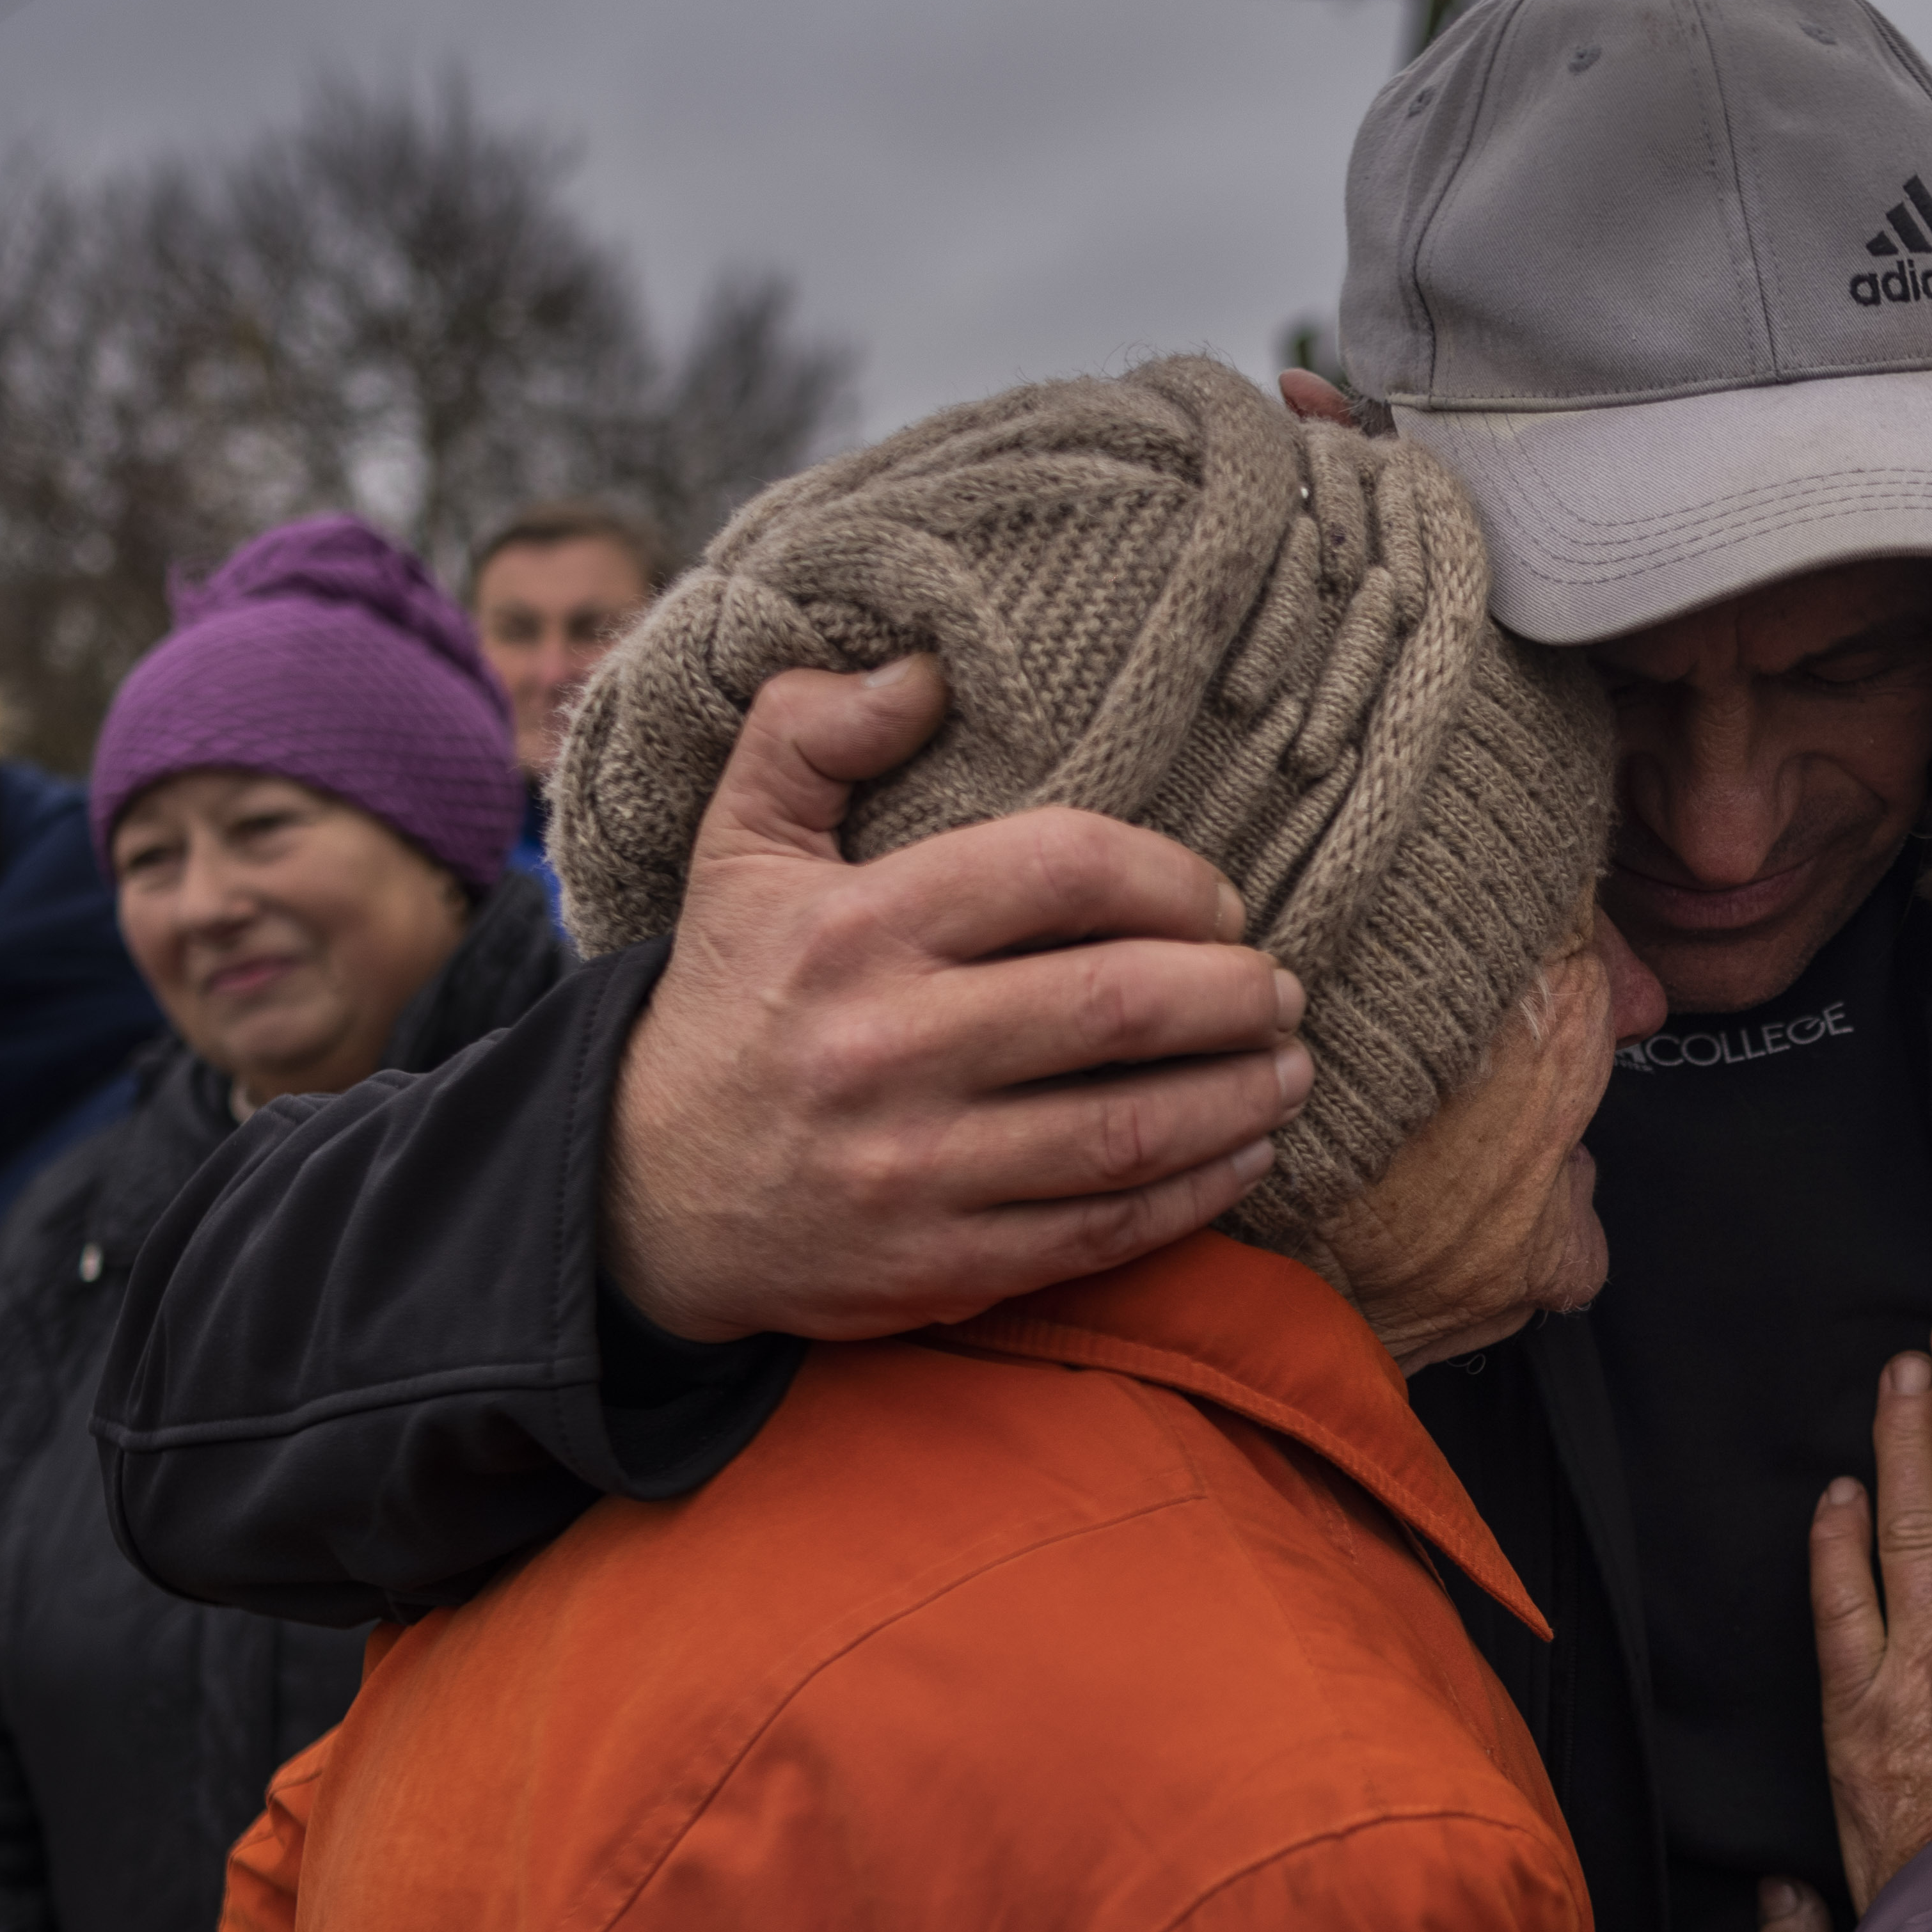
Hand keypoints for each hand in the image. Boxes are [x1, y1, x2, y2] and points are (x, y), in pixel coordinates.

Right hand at [603, 657, 1312, 1341]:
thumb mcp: (739, 852)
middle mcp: (887, 1048)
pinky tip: (1244, 1155)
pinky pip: (1103, 1228)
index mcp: (855, 930)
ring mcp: (915, 1168)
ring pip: (1130, 1128)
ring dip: (1239, 1098)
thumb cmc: (727, 1004)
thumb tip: (922, 667)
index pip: (1062, 870)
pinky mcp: (938, 1264)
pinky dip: (1197, 1193)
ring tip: (1289, 1068)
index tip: (1220, 901)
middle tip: (1282, 989)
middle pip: (1119, 1003)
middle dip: (1235, 994)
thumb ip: (809, 734)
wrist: (642, 1197)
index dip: (1172, 879)